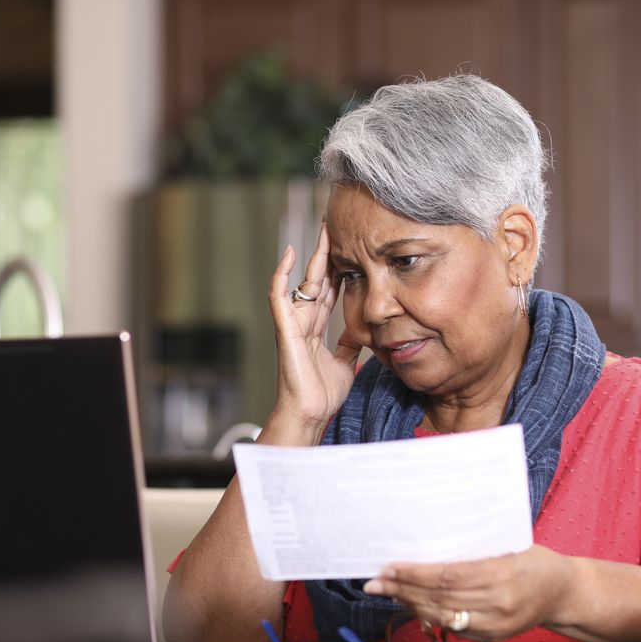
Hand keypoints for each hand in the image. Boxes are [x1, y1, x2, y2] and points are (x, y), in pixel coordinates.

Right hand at [265, 225, 361, 436]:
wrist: (310, 413)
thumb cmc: (322, 394)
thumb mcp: (345, 363)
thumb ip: (349, 344)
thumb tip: (361, 331)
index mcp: (318, 328)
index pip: (330, 291)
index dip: (339, 269)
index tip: (352, 249)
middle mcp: (305, 321)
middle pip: (319, 280)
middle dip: (329, 254)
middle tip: (339, 228)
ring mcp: (294, 322)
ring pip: (304, 281)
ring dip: (313, 256)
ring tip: (323, 231)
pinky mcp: (284, 327)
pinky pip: (279, 295)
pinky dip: (281, 274)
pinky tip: (290, 254)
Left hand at [362, 545, 575, 641]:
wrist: (565, 593)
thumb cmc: (536, 561)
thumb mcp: (509, 546)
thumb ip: (474, 552)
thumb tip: (430, 548)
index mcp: (501, 575)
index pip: (447, 576)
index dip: (415, 574)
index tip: (391, 567)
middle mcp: (497, 603)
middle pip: (439, 598)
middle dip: (403, 590)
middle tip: (376, 583)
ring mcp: (495, 624)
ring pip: (442, 616)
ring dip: (410, 604)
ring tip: (388, 593)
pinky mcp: (493, 636)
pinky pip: (453, 628)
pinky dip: (429, 616)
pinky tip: (413, 605)